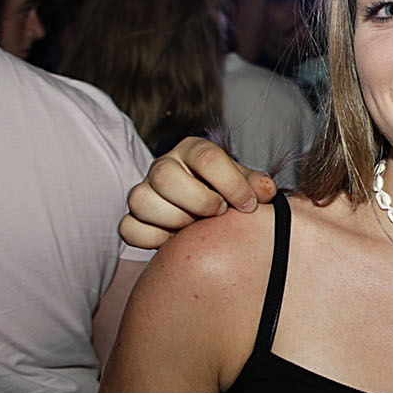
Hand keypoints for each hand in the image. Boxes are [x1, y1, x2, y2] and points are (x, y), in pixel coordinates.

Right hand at [119, 137, 277, 248]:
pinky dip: (152, 239)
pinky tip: (175, 242)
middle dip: (197, 201)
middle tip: (218, 215)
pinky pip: (129, 228)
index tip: (248, 205)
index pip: (206, 157)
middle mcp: (164, 166)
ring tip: (196, 230)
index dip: (230, 183)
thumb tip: (264, 191)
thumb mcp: (246, 186)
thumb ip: (257, 186)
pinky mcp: (134, 218)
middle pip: (164, 175)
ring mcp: (145, 191)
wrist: (208, 217)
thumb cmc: (228, 196)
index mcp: (193, 150)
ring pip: (140, 200)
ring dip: (174, 220)